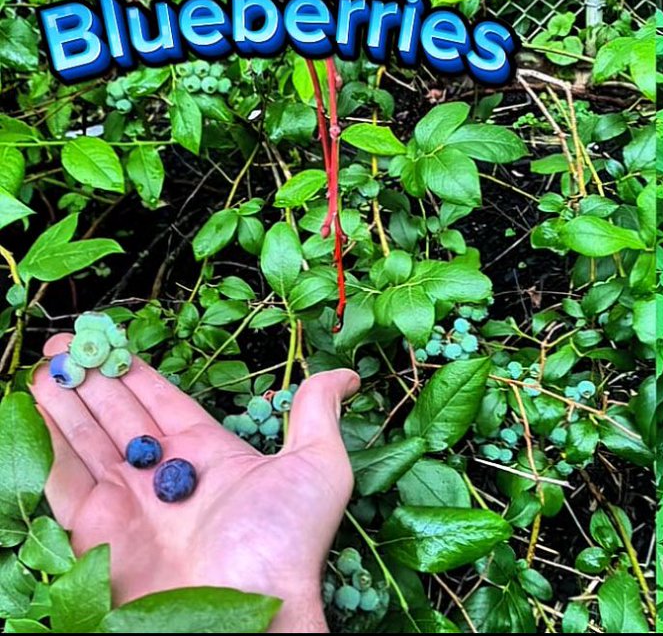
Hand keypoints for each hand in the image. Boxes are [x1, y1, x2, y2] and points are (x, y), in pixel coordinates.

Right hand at [30, 334, 359, 632]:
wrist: (246, 604)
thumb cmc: (286, 540)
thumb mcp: (318, 465)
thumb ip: (318, 413)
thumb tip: (347, 375)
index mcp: (210, 456)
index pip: (163, 404)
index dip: (137, 373)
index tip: (113, 340)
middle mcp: (165, 477)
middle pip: (119, 416)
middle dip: (93, 378)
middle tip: (68, 340)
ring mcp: (127, 503)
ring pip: (87, 439)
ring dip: (65, 400)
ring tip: (46, 362)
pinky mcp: (94, 529)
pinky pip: (62, 478)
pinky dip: (46, 442)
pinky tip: (34, 406)